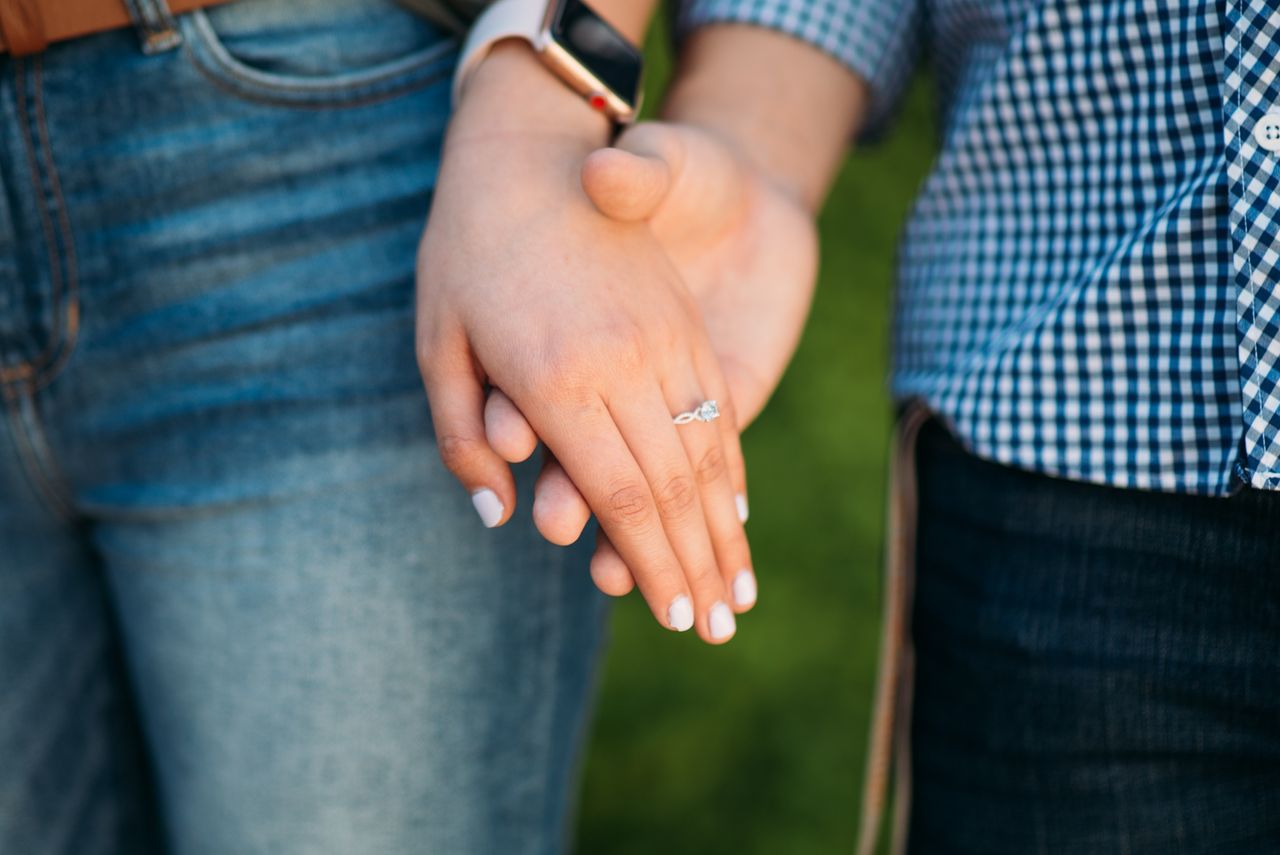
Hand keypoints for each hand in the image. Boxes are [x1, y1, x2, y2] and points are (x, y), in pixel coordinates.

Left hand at [485, 121, 818, 607]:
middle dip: (698, 567)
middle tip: (719, 628)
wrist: (530, 148)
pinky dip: (731, 467)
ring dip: (727, 529)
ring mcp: (663, 340)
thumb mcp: (437, 344)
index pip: (621, 499)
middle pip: (673, 489)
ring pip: (707, 453)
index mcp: (557, 379)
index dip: (654, 566)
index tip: (676, 617)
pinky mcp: (680, 322)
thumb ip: (461, 439)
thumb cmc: (465, 251)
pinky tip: (739, 509)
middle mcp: (624, 364)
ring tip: (743, 591)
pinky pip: (717, 407)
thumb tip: (497, 518)